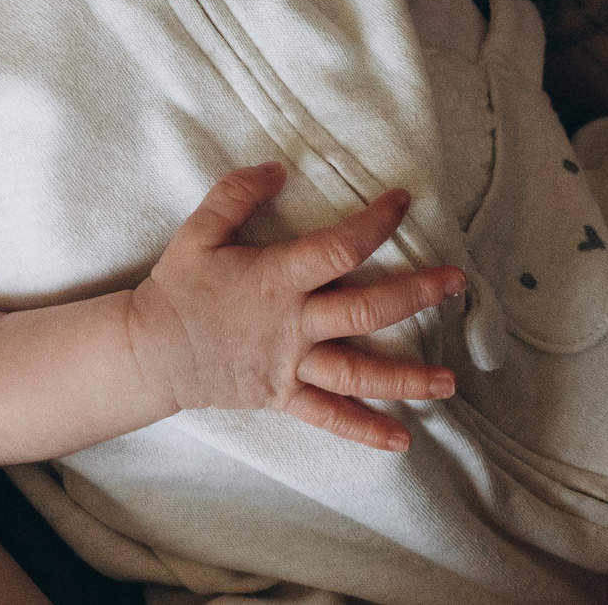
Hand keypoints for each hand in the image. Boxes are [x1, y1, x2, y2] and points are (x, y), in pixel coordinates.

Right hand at [127, 165, 464, 452]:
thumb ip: (237, 194)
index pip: (342, 247)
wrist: (150, 352)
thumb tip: (279, 168)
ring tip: (449, 382)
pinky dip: (365, 430)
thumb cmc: (178, 288)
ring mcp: (291, 364)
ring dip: (407, 377)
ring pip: (359, 372)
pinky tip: (401, 440)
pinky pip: (329, 417)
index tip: (403, 202)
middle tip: (457, 284)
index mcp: (278, 278)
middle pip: (368, 310)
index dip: (378, 222)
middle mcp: (294, 324)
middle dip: (418, 295)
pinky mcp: (283, 395)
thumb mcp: (199, 231)